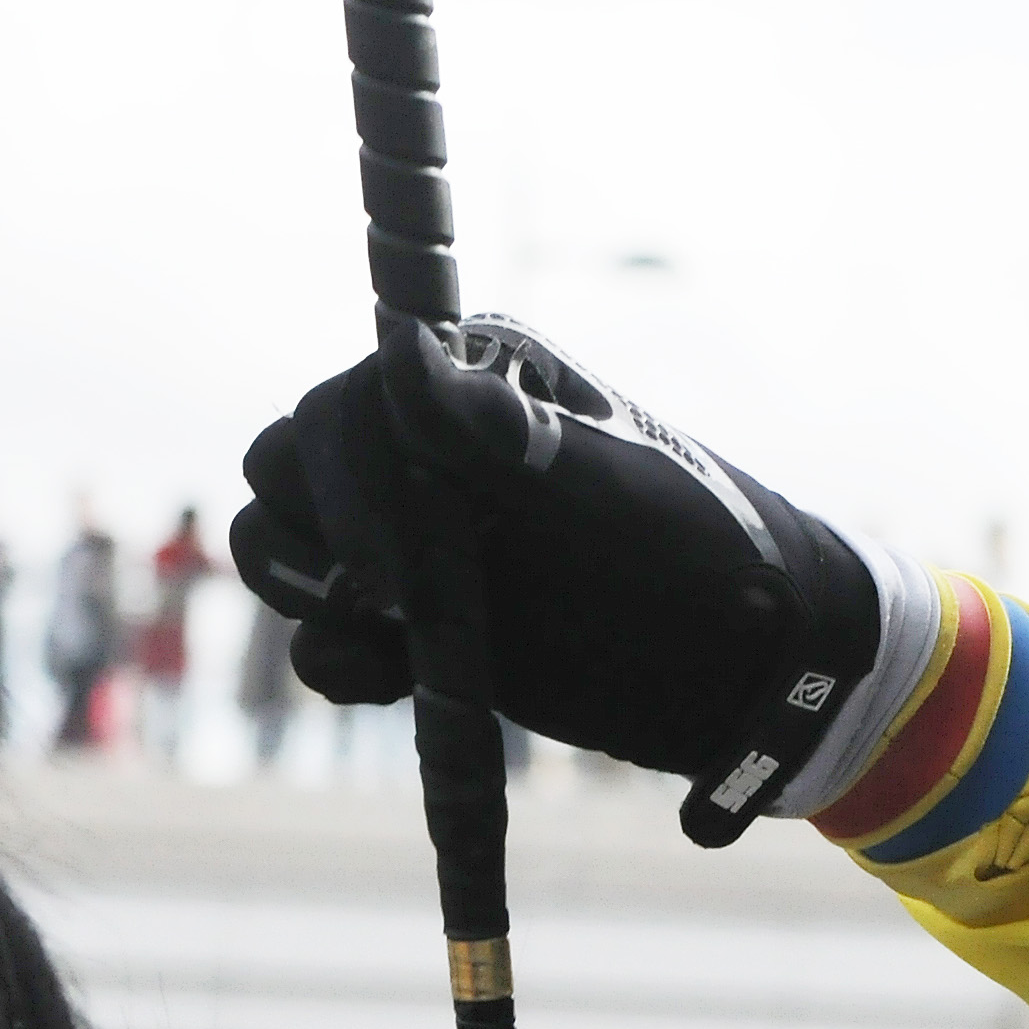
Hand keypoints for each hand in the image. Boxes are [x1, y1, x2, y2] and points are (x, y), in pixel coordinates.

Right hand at [230, 318, 880, 839]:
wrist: (746, 674)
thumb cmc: (694, 566)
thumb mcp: (602, 497)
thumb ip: (498, 432)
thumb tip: (402, 343)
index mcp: (479, 377)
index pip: (343, 406)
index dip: (348, 486)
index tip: (395, 572)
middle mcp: (432, 437)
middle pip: (288, 465)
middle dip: (324, 540)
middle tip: (395, 604)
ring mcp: (416, 523)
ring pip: (282, 540)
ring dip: (312, 598)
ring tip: (394, 641)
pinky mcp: (412, 610)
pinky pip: (318, 626)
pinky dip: (333, 658)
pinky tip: (392, 684)